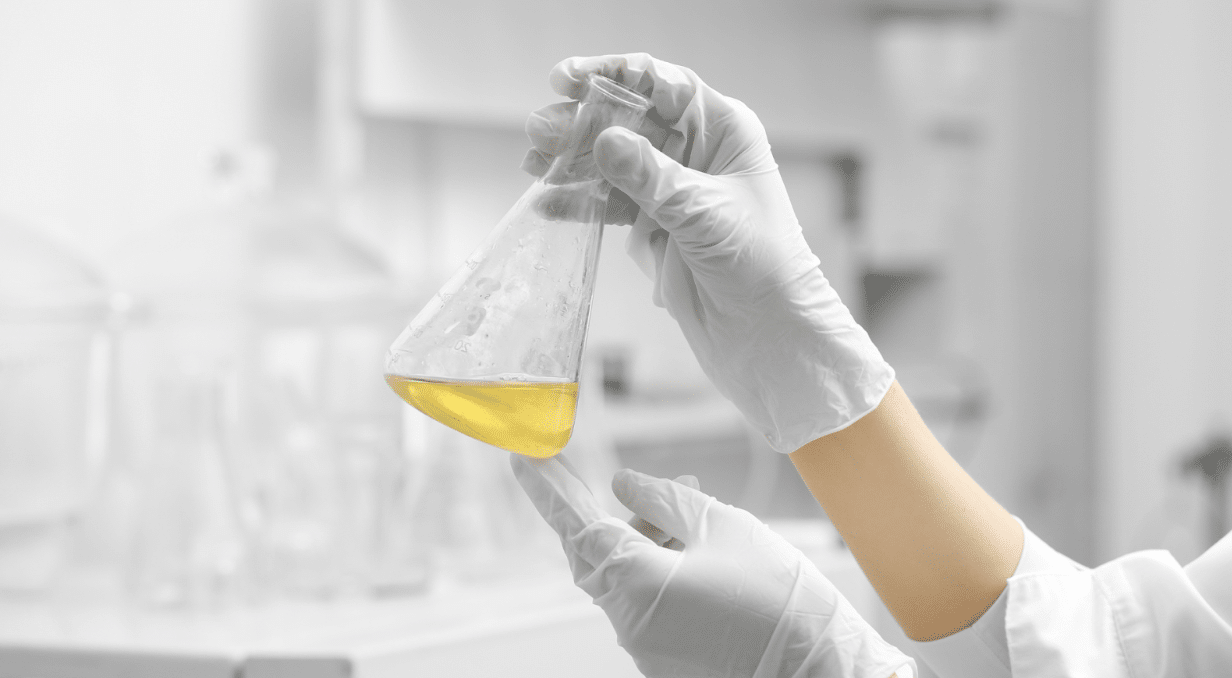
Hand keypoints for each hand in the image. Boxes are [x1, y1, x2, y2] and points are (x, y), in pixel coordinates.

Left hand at [510, 454, 914, 677]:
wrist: (827, 677)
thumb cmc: (782, 602)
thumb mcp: (726, 528)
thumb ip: (666, 501)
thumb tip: (623, 486)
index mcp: (635, 585)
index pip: (577, 525)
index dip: (549, 490)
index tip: (525, 459)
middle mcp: (629, 625)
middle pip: (600, 555)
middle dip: (616, 516)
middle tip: (637, 484)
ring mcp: (648, 651)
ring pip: (627, 579)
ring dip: (650, 541)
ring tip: (693, 503)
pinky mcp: (669, 662)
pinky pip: (650, 605)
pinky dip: (664, 571)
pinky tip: (701, 551)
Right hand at [522, 54, 892, 451]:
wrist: (769, 335)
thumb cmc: (763, 267)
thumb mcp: (705, 215)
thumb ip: (653, 178)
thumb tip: (605, 141)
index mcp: (724, 131)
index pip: (664, 85)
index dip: (615, 75)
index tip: (568, 79)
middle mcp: (698, 153)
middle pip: (630, 121)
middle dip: (582, 123)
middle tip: (540, 129)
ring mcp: (675, 190)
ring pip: (614, 163)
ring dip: (573, 162)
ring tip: (533, 162)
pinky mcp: (658, 227)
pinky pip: (612, 205)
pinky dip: (581, 204)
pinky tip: (550, 203)